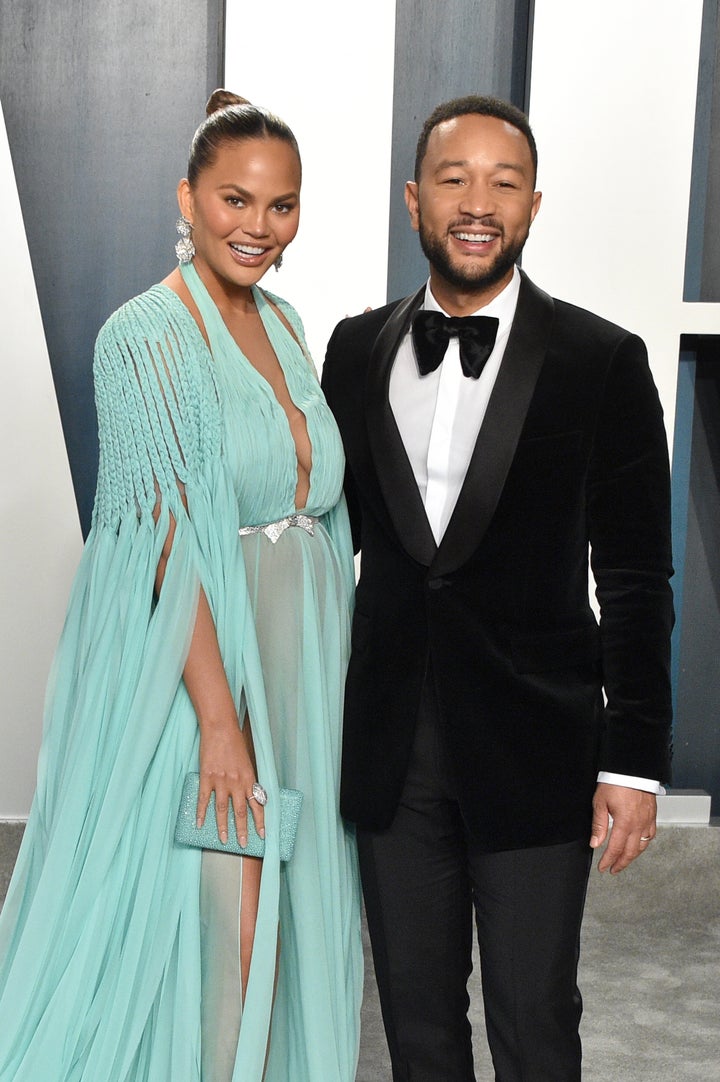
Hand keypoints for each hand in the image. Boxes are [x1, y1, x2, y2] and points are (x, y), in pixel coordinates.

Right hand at [196, 720, 264, 847]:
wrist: (221, 729)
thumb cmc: (235, 743)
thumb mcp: (248, 762)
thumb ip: (248, 780)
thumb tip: (250, 797)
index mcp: (249, 778)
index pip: (257, 805)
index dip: (260, 821)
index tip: (263, 835)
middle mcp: (237, 782)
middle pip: (240, 812)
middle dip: (242, 830)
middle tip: (243, 844)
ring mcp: (221, 781)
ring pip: (222, 810)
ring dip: (223, 827)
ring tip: (224, 840)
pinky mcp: (207, 777)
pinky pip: (204, 799)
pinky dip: (201, 813)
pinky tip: (200, 824)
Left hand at [590, 782, 655, 873]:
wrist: (631, 769)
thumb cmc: (615, 782)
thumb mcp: (600, 803)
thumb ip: (598, 825)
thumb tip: (595, 844)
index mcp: (624, 823)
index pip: (615, 849)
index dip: (608, 860)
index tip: (603, 868)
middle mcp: (638, 825)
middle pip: (630, 852)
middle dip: (620, 863)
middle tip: (613, 870)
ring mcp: (647, 821)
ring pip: (642, 846)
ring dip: (632, 856)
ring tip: (624, 861)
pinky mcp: (652, 815)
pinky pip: (650, 835)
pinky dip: (644, 844)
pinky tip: (639, 845)